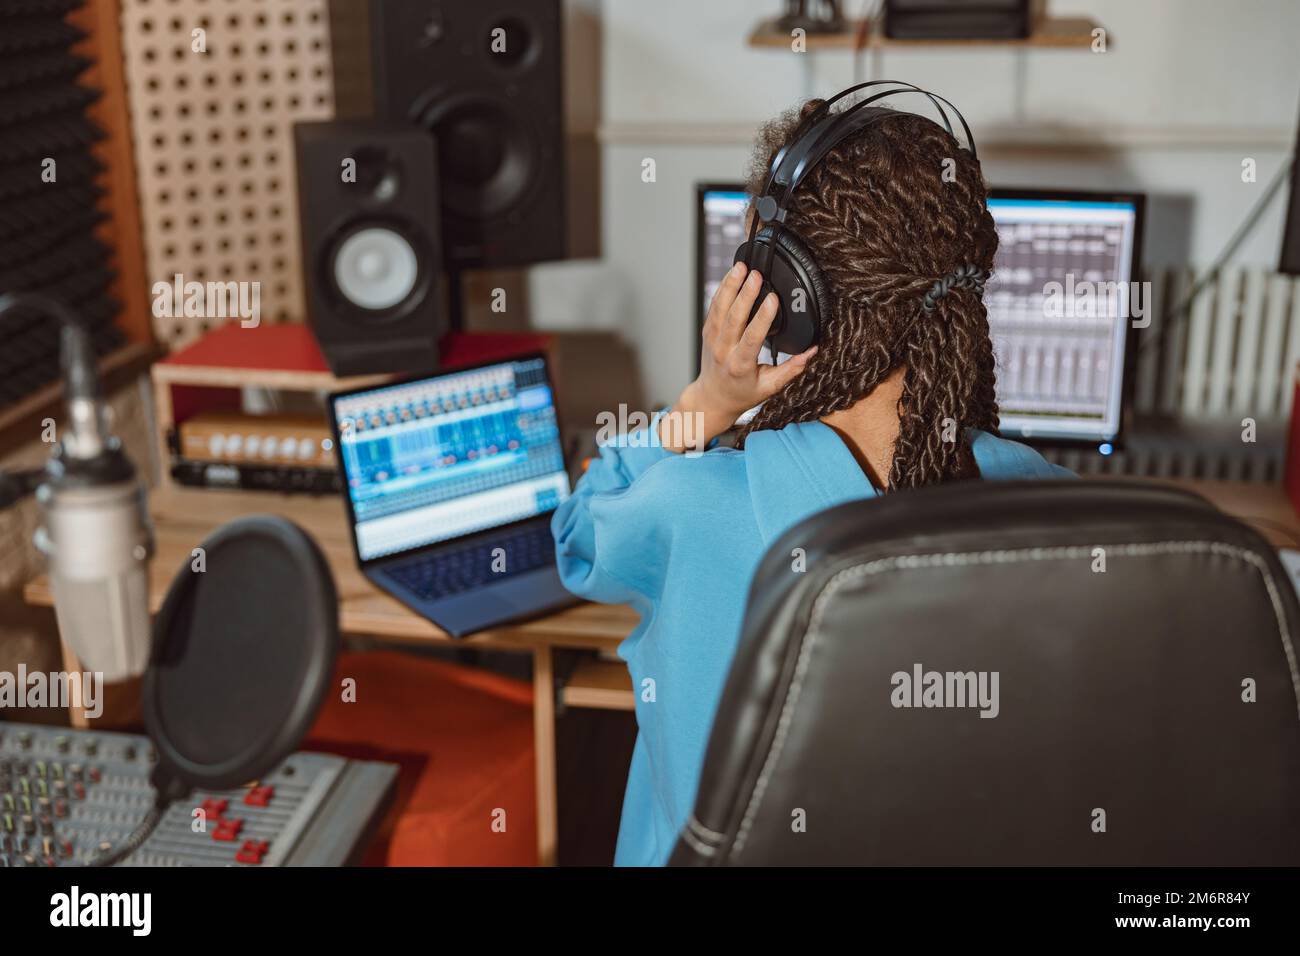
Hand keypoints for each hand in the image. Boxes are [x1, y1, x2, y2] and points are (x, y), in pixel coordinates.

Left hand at [660, 262, 816, 452]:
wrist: (713, 398)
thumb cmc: (742, 393)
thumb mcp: (770, 387)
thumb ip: (792, 369)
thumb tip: (813, 351)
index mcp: (740, 365)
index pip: (752, 337)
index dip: (763, 317)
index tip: (773, 298)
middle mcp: (724, 350)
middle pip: (733, 317)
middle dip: (745, 294)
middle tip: (757, 275)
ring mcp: (713, 339)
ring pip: (720, 308)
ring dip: (730, 285)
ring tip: (741, 267)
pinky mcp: (708, 331)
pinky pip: (714, 306)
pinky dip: (722, 289)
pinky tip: (731, 274)